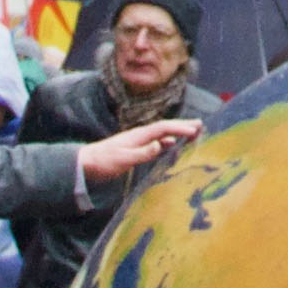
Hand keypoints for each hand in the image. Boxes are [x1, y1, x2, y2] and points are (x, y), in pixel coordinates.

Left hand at [77, 118, 200, 184]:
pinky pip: (158, 142)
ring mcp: (138, 141)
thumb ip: (144, 152)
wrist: (86, 163)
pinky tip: (174, 145)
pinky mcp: (136, 148)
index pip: (164, 128)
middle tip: (201, 124)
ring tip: (193, 132)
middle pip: (166, 127)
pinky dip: (170, 141)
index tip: (195, 130)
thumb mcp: (123, 159)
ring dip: (178, 132)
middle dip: (183, 125)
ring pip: (163, 134)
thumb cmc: (104, 162)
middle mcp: (140, 135)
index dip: (180, 128)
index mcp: (139, 135)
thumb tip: (164, 143)